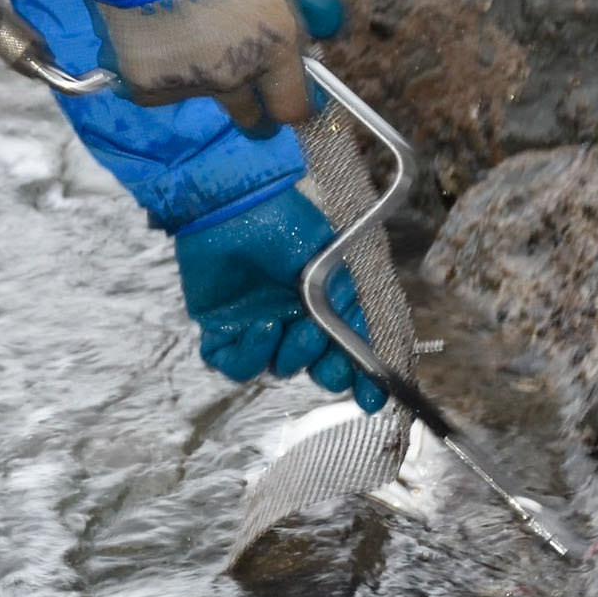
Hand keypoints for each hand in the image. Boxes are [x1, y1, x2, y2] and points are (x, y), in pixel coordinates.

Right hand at [90, 0, 345, 131]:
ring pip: (204, 96)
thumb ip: (307, 0)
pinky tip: (149, 35)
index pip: (295, 108)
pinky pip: (159, 89)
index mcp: (275, 47)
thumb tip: (330, 30)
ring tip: (184, 35)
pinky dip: (158, 70)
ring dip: (202, 76)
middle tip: (242, 85)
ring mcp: (190, 85)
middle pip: (252, 121)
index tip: (289, 97)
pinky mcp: (147, 88)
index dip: (294, 103)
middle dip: (254, 111)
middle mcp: (236, 76)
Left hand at [170, 182, 385, 400]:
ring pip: (276, 368)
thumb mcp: (338, 269)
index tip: (371, 397)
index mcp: (323, 304)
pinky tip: (261, 327)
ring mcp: (256, 323)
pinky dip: (250, 355)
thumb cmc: (290, 223)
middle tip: (328, 356)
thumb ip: (357, 317)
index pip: (345, 353)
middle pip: (312, 368)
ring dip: (290, 356)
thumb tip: (378, 372)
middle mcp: (291, 317)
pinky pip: (233, 363)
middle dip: (325, 370)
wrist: (236, 200)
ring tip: (292, 326)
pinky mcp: (219, 325)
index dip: (358, 378)